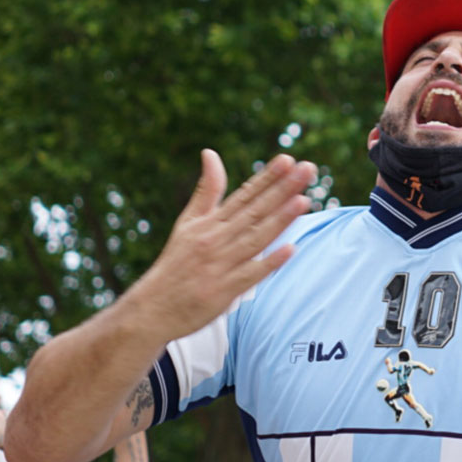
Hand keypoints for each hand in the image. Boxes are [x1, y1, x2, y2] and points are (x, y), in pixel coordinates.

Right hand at [131, 151, 315, 338]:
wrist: (153, 307)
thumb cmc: (176, 263)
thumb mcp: (187, 222)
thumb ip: (206, 190)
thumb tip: (210, 153)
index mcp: (209, 223)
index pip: (244, 195)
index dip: (266, 177)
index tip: (287, 159)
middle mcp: (215, 239)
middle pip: (254, 212)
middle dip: (282, 190)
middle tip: (307, 170)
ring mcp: (220, 265)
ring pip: (255, 239)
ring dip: (280, 220)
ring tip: (303, 201)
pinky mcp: (224, 291)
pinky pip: (250, 274)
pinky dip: (269, 262)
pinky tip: (291, 249)